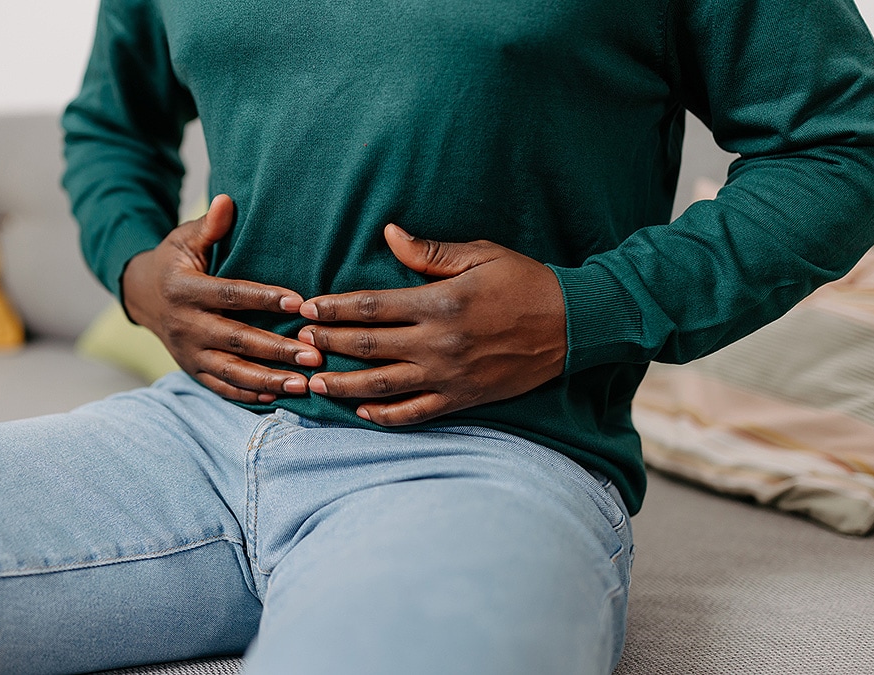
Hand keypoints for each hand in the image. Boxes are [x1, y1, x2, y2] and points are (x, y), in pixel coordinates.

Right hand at [123, 194, 321, 403]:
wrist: (141, 295)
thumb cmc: (174, 261)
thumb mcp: (184, 239)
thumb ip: (209, 226)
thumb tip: (227, 201)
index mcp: (184, 289)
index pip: (230, 295)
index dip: (264, 299)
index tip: (299, 303)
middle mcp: (185, 324)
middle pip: (236, 339)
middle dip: (276, 350)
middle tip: (314, 356)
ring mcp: (187, 352)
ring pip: (231, 370)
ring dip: (268, 380)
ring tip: (303, 384)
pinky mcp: (191, 369)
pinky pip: (220, 387)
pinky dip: (246, 394)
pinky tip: (276, 396)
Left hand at [298, 224, 566, 425]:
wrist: (574, 324)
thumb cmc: (526, 281)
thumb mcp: (481, 255)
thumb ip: (429, 251)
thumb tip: (388, 233)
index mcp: (440, 303)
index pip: (371, 307)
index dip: (334, 308)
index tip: (307, 308)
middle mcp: (439, 343)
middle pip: (368, 346)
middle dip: (329, 345)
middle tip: (299, 344)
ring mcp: (449, 375)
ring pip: (382, 385)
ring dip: (343, 386)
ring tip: (313, 384)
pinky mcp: (462, 398)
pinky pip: (415, 413)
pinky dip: (385, 415)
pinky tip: (361, 412)